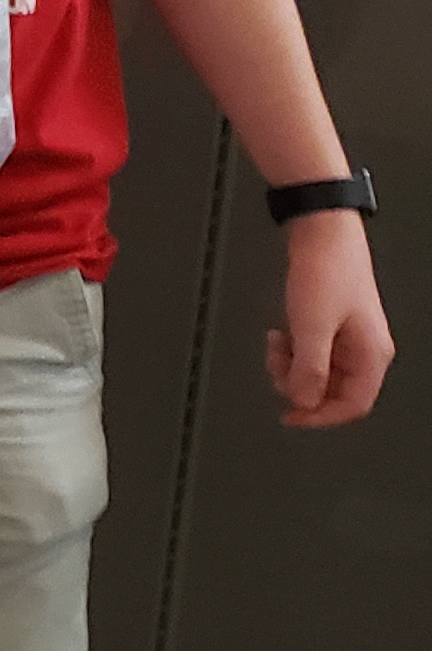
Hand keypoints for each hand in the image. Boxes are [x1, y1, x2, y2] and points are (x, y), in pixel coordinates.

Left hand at [266, 213, 392, 425]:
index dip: (321, 417)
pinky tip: (281, 333)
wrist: (320, 233)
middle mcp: (364, 348)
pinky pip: (310, 351)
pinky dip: (292, 349)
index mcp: (371, 354)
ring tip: (277, 344)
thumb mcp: (312, 327)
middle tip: (278, 367)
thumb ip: (309, 369)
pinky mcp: (330, 323)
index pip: (353, 405)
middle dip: (300, 384)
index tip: (291, 417)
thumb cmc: (326, 271)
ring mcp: (347, 336)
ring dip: (292, 365)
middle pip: (332, 390)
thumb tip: (304, 401)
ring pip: (318, 371)